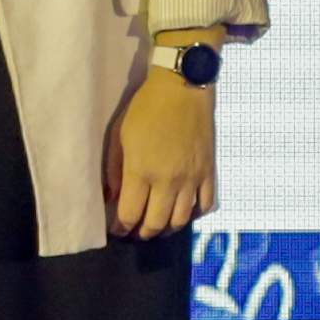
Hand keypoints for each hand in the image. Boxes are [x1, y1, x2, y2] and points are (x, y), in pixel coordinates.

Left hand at [108, 63, 218, 240]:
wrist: (183, 86)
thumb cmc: (145, 107)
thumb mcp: (119, 136)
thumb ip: (113, 170)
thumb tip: (110, 197)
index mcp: (141, 171)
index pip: (130, 214)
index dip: (121, 228)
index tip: (117, 230)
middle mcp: (168, 181)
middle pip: (155, 223)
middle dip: (142, 233)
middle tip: (135, 233)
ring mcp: (192, 178)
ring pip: (180, 220)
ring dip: (166, 230)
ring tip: (157, 228)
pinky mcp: (208, 171)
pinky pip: (205, 205)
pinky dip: (193, 216)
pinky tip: (183, 213)